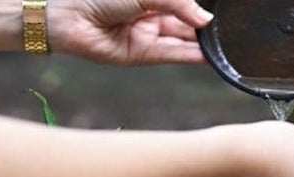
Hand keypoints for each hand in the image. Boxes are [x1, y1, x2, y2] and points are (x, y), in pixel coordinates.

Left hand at [47, 0, 213, 64]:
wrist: (69, 16)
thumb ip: (178, 5)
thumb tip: (205, 19)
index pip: (182, 4)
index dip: (199, 11)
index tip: (218, 16)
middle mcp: (150, 15)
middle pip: (185, 23)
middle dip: (203, 28)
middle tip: (225, 32)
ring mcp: (147, 35)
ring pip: (181, 40)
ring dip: (201, 44)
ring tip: (222, 45)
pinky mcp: (143, 54)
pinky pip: (172, 54)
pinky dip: (190, 55)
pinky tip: (207, 55)